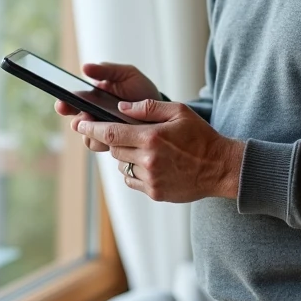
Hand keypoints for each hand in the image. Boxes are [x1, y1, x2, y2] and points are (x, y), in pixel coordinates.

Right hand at [54, 62, 160, 152]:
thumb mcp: (126, 75)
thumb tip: (85, 67)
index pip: (74, 101)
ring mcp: (105, 132)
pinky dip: (108, 144)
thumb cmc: (141, 90)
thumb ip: (107, 70)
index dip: (66, 103)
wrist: (163, 111)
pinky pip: (105, 148)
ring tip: (102, 128)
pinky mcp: (116, 145)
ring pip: (89, 138)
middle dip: (77, 121)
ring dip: (92, 134)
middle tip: (81, 120)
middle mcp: (96, 117)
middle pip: (78, 122)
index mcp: (95, 98)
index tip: (62, 104)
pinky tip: (116, 138)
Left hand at [74, 98, 245, 202]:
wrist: (220, 167)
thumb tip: (122, 107)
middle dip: (115, 140)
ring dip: (127, 157)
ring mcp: (151, 179)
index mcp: (152, 137)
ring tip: (147, 150)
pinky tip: (152, 164)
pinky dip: (135, 172)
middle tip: (128, 134)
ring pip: (122, 165)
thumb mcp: (179, 112)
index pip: (111, 133)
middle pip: (115, 149)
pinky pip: (132, 180)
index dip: (92, 128)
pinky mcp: (155, 192)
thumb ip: (148, 107)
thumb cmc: (201, 137)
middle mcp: (148, 159)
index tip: (79, 125)